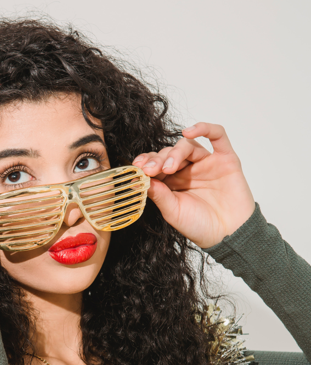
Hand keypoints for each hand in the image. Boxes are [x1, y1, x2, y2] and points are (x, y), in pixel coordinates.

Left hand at [133, 122, 255, 247]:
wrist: (228, 236)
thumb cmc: (200, 226)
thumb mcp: (173, 211)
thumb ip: (158, 194)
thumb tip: (138, 179)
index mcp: (173, 181)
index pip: (156, 164)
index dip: (146, 163)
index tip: (137, 167)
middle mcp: (189, 169)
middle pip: (170, 153)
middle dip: (158, 159)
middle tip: (151, 170)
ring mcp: (207, 163)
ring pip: (188, 145)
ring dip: (175, 152)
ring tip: (169, 166)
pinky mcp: (226, 159)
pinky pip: (218, 136)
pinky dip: (204, 128)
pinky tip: (189, 132)